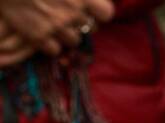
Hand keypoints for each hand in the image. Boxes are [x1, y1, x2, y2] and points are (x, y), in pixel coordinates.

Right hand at [0, 0, 114, 57]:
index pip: (107, 14)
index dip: (99, 13)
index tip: (91, 9)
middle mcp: (72, 13)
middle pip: (90, 28)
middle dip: (82, 23)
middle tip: (68, 13)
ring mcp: (56, 26)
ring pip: (73, 40)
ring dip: (66, 33)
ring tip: (54, 21)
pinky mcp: (37, 36)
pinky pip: (54, 50)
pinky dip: (50, 43)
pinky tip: (42, 30)